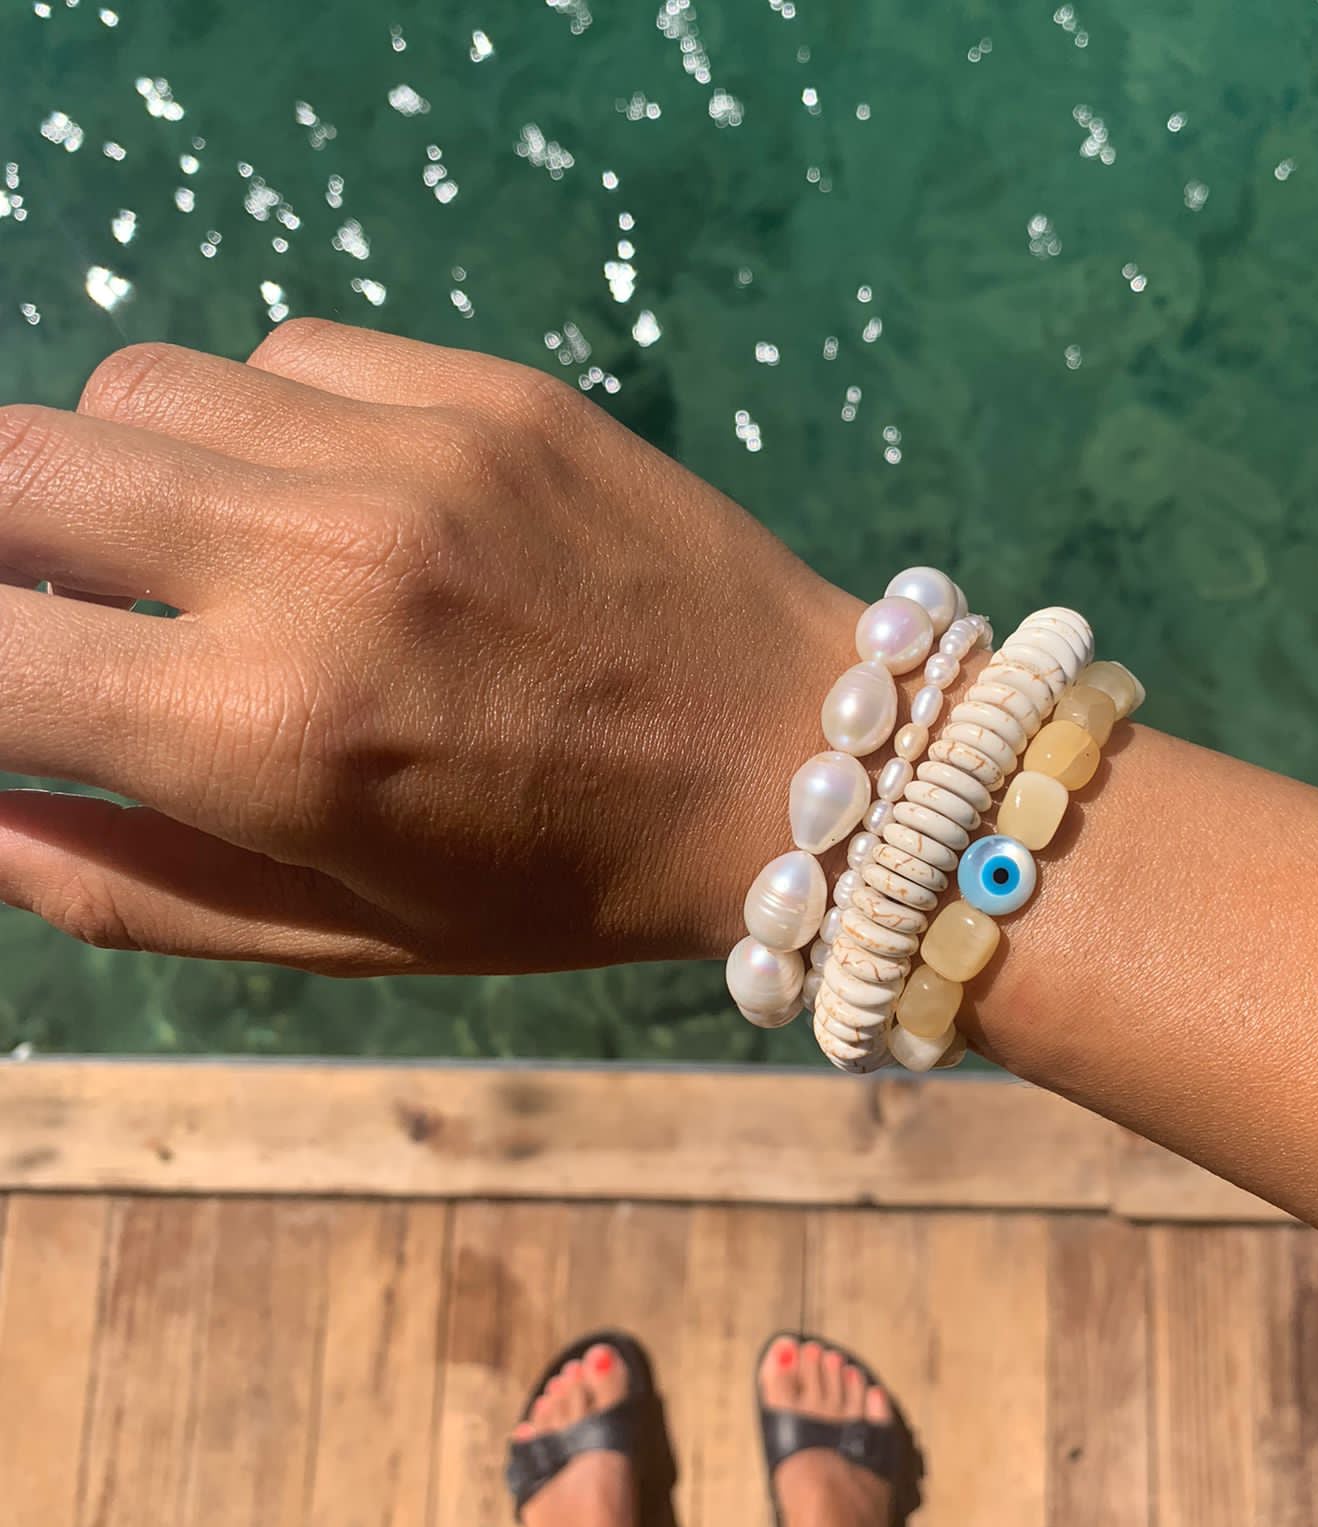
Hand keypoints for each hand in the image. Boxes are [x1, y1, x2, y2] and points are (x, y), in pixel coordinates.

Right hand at [0, 320, 858, 975]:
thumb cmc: (571, 880)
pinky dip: (258, 425)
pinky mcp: (488, 390)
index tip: (28, 688)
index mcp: (266, 730)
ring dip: (124, 476)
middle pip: (11, 464)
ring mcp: (407, 451)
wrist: (798, 761)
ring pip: (135, 389)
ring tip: (205, 557)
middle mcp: (313, 559)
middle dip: (2, 543)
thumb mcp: (350, 937)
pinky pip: (285, 358)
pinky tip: (331, 502)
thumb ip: (129, 886)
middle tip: (66, 610)